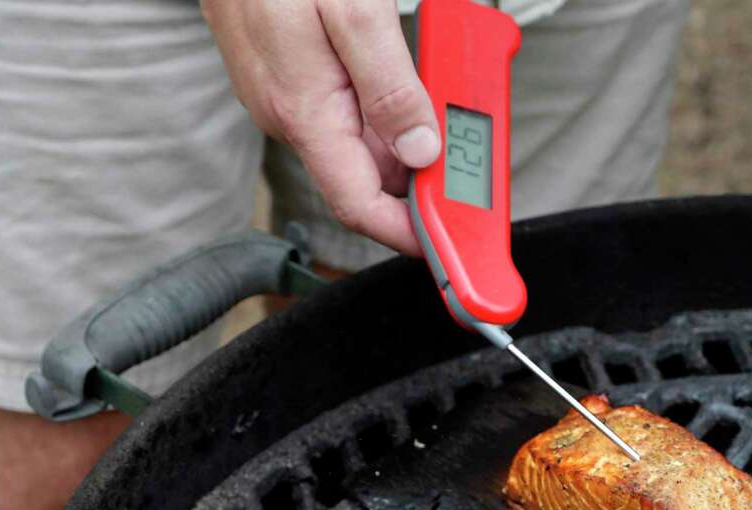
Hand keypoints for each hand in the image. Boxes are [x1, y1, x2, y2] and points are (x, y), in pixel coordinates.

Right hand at [202, 0, 439, 254]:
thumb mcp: (351, 8)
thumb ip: (388, 84)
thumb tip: (420, 150)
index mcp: (303, 111)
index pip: (358, 204)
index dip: (405, 233)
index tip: (445, 244)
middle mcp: (289, 114)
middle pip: (365, 176)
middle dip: (418, 177)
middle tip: (467, 158)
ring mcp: (284, 95)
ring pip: (357, 141)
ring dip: (403, 135)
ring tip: (442, 104)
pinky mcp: (286, 75)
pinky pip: (343, 109)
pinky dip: (382, 106)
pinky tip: (403, 81)